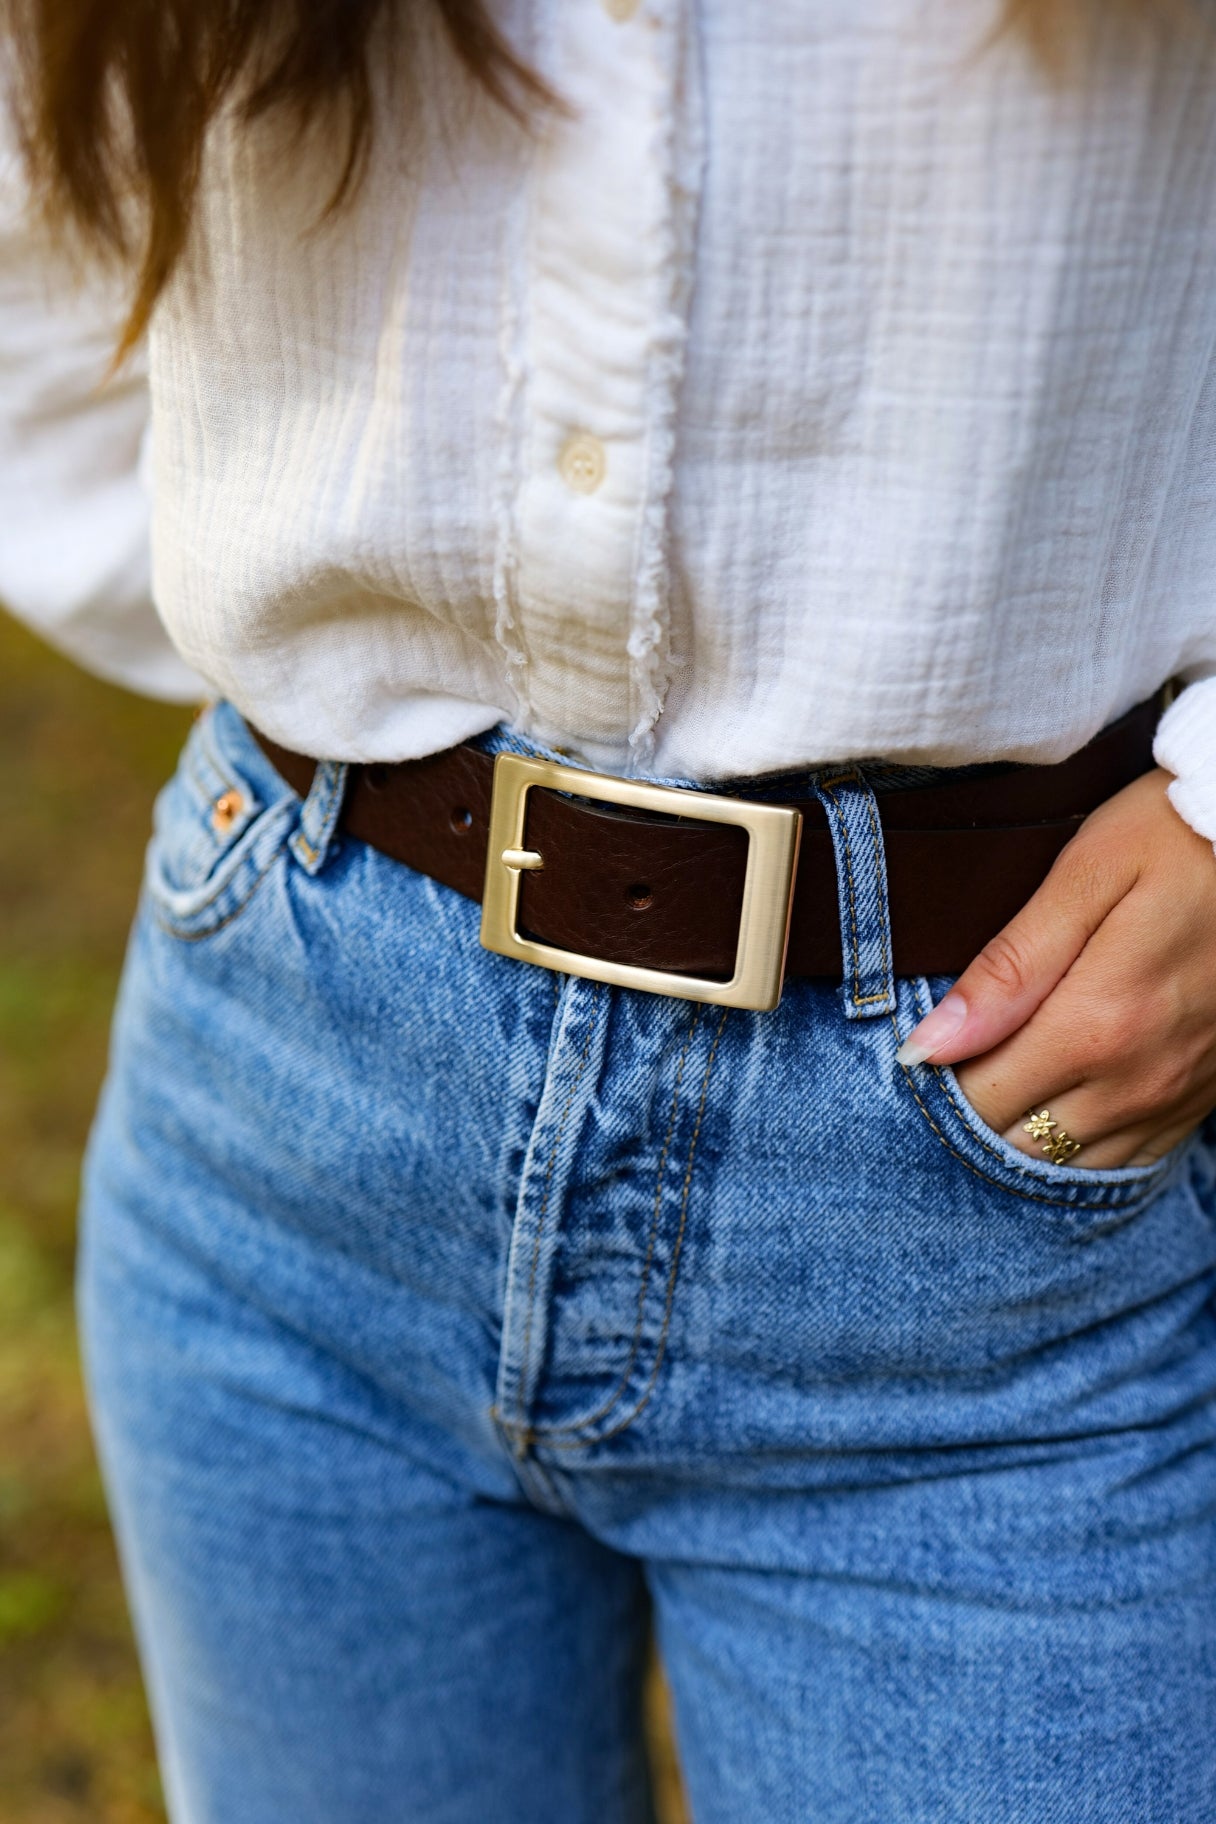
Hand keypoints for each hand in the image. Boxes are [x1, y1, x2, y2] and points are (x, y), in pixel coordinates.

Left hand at [894, 767, 1215, 1167]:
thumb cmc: (1175, 837)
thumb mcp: (1085, 877)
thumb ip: (1009, 968)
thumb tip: (928, 1045)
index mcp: (1097, 1025)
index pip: (982, 1099)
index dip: (943, 1076)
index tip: (931, 1038)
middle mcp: (1140, 1080)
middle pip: (1021, 1142)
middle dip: (978, 1108)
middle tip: (964, 1049)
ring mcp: (1178, 1097)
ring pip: (1073, 1164)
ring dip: (1028, 1132)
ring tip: (1010, 1068)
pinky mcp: (1204, 1097)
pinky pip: (1129, 1157)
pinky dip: (1084, 1140)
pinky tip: (1064, 1093)